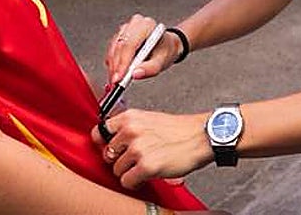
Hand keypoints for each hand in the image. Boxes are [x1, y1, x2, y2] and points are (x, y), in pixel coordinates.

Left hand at [94, 109, 212, 188]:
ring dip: (129, 172)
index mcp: (130, 117)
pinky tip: (147, 174)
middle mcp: (131, 131)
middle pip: (107, 154)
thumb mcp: (149, 119)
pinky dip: (136, 182)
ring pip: (117, 170)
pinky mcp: (146, 166)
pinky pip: (127, 182)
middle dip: (119, 160)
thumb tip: (110, 141)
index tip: (112, 149)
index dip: (105, 144)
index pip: (99, 132)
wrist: (201, 137)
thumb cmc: (178, 130)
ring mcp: (138, 149)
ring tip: (145, 165)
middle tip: (135, 159)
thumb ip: (128, 127)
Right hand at [104, 14, 182, 86]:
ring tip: (116, 80)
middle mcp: (135, 24)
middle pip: (119, 46)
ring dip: (113, 66)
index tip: (119, 78)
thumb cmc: (164, 51)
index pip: (130, 44)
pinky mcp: (120, 35)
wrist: (165, 46)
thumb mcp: (162, 62)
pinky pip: (112, 49)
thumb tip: (135, 74)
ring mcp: (126, 28)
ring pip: (113, 48)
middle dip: (116, 66)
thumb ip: (150, 69)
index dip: (123, 62)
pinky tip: (117, 71)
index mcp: (147, 26)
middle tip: (115, 82)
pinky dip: (113, 62)